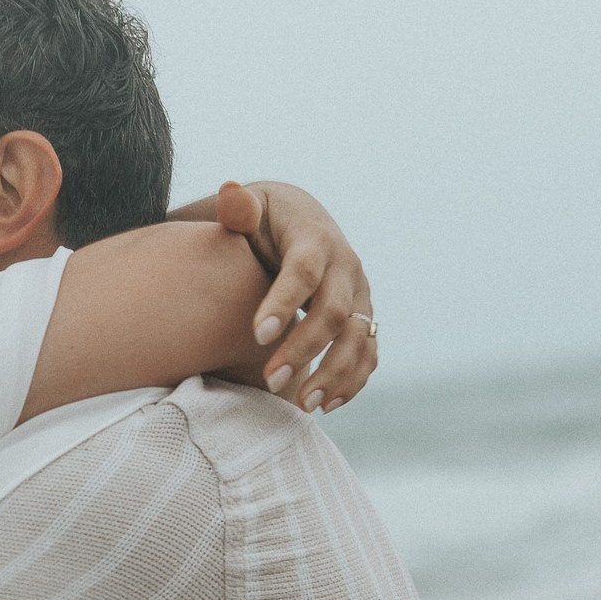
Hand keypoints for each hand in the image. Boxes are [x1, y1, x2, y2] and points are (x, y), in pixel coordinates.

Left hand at [215, 180, 376, 412]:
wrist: (295, 226)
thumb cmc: (260, 223)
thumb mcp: (248, 210)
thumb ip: (237, 209)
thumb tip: (231, 193)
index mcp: (315, 238)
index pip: (303, 272)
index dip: (284, 303)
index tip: (257, 335)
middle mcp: (346, 266)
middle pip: (335, 312)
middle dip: (305, 349)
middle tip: (269, 380)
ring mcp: (360, 295)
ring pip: (359, 338)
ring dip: (336, 374)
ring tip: (304, 405)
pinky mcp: (364, 318)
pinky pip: (369, 352)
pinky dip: (354, 381)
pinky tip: (326, 406)